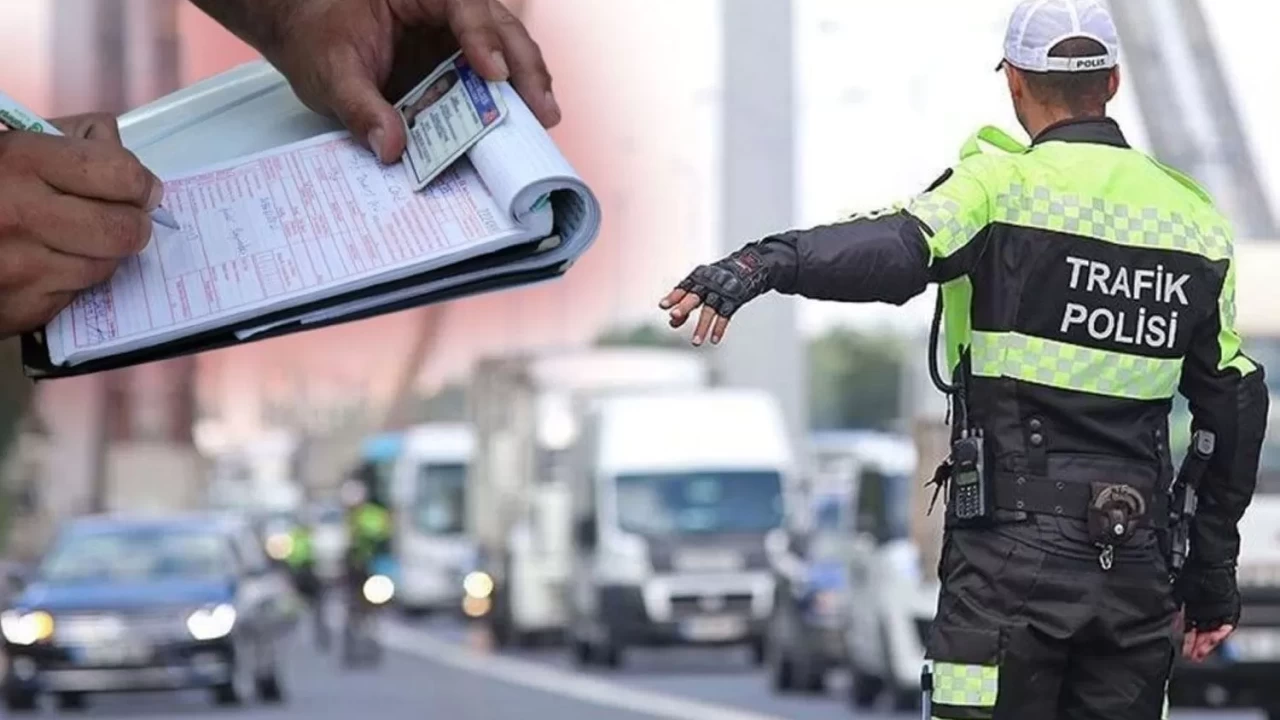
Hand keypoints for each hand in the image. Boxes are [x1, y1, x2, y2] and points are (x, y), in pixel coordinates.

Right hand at [0, 114, 161, 336]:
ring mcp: (19, 269)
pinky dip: (71, 280)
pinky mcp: (19, 310)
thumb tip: (112, 141)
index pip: (121, 174)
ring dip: (103, 253)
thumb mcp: (4, 142)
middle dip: (134, 221)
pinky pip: (76, 295)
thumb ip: (62, 138)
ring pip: (106, 266)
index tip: (139, 186)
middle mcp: (20, 216)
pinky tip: (46, 263)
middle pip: (125, 229)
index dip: (139, 181)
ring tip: (76, 237)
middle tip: (126, 216)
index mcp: (18, 162)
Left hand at [269, 0, 558, 163]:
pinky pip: (489, 82)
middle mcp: (447, 9)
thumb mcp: (328, 71)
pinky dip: (505, 103)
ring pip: (507, 52)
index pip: (465, 5)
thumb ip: (359, 107)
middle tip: (542, 109)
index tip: (495, 74)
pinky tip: (520, 126)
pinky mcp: (456, 66)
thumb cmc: (316, 35)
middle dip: (526, 68)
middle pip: (502, 28)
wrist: (304, 35)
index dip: (484, 37)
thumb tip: (391, 146)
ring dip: (527, 86)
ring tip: (542, 120)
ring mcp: (456, 37)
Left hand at [659, 246, 773, 346]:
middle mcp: (709, 284)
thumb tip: (672, 322)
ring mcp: (722, 292)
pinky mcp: (734, 300)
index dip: (673, 296)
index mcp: (698, 277)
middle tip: (674, 315)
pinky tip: (714, 340)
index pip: (683, 287)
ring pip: (710, 311)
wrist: (748, 267)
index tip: (663, 305)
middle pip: (695, 296)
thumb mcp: (701, 284)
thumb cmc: (717, 279)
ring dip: (702, 327)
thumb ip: (685, 303)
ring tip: (696, 342)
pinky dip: (719, 329)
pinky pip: (725, 316)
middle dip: (684, 306)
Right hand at [1175, 563, 1240, 661]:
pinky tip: (1213, 640)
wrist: (1207, 566)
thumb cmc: (1191, 575)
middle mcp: (1206, 612)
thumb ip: (1175, 611)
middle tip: (1193, 656)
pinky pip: (1226, 626)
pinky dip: (1220, 633)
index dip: (1188, 642)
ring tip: (1201, 652)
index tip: (1185, 652)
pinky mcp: (1229, 611)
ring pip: (1213, 633)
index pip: (1191, 631)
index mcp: (1193, 609)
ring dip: (1208, 644)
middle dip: (1198, 646)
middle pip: (1203, 635)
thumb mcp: (1178, 596)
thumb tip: (1170, 624)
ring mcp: (1218, 612)